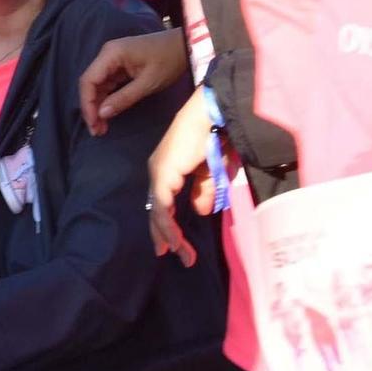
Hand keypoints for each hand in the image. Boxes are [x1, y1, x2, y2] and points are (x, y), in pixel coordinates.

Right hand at [79, 29, 185, 135]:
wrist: (184, 46)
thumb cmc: (169, 60)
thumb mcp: (148, 83)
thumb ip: (124, 98)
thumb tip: (102, 114)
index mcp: (111, 54)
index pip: (88, 80)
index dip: (87, 104)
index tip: (93, 124)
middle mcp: (107, 55)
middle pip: (91, 83)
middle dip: (92, 108)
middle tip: (97, 131)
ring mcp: (113, 60)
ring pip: (98, 85)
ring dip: (99, 106)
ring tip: (103, 127)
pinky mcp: (120, 65)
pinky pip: (108, 84)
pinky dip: (108, 99)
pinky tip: (109, 113)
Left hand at [146, 91, 213, 267]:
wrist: (213, 116)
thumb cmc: (214, 136)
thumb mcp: (212, 170)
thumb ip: (204, 189)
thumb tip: (200, 211)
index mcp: (168, 170)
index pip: (162, 203)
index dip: (166, 224)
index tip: (171, 246)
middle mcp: (159, 172)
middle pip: (156, 210)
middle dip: (164, 235)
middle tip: (170, 255)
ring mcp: (158, 172)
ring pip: (159, 211)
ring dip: (169, 235)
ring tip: (180, 253)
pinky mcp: (163, 174)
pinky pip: (163, 206)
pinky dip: (169, 225)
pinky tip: (176, 240)